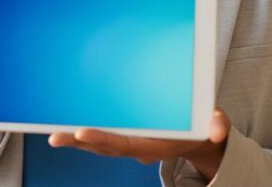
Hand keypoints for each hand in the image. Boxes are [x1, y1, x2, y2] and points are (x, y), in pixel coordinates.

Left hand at [48, 109, 230, 180]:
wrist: (204, 138)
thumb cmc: (206, 125)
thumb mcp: (217, 123)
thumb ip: (217, 124)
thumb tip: (218, 128)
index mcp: (158, 144)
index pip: (127, 144)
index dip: (105, 140)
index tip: (83, 133)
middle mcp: (141, 147)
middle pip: (107, 147)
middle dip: (81, 142)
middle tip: (57, 136)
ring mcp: (132, 143)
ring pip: (100, 145)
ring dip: (76, 140)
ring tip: (53, 135)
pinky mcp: (127, 137)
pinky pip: (103, 137)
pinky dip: (83, 135)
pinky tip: (64, 127)